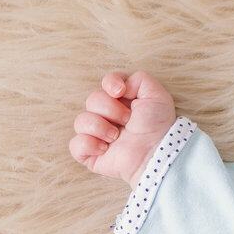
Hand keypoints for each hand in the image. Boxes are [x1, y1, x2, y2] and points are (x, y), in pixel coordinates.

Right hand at [70, 70, 177, 184]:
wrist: (155, 152)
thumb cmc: (158, 126)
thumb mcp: (157, 95)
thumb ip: (140, 80)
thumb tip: (120, 85)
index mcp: (121, 101)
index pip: (106, 83)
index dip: (110, 84)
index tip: (120, 92)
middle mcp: (107, 116)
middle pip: (92, 99)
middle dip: (110, 109)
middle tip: (127, 120)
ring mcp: (97, 134)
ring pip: (81, 121)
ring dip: (100, 127)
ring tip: (116, 137)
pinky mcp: (90, 153)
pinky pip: (75, 144)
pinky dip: (89, 144)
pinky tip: (105, 149)